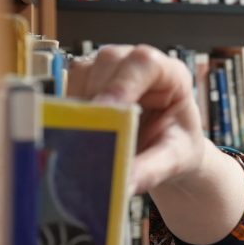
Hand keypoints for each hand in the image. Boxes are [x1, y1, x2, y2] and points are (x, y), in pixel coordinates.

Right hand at [67, 44, 209, 193]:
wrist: (165, 152)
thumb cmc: (176, 146)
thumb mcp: (173, 160)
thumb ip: (151, 169)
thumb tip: (123, 181)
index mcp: (170, 73)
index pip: (144, 63)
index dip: (121, 84)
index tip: (104, 110)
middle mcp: (136, 63)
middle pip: (107, 63)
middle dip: (95, 98)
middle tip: (87, 135)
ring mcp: (109, 69)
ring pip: (81, 73)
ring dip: (78, 106)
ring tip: (85, 140)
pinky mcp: (86, 82)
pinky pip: (67, 88)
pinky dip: (67, 113)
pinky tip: (75, 136)